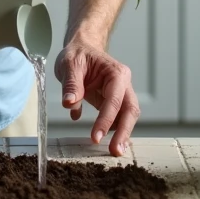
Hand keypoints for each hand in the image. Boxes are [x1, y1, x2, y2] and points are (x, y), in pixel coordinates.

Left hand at [55, 37, 139, 156]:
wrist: (81, 48)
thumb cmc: (78, 54)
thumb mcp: (69, 64)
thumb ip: (71, 84)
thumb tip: (69, 104)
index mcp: (116, 73)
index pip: (114, 100)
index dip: (106, 120)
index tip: (96, 137)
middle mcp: (123, 84)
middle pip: (130, 110)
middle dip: (124, 131)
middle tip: (115, 151)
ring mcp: (120, 93)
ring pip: (127, 116)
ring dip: (122, 134)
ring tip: (114, 150)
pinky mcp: (113, 102)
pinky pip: (118, 118)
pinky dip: (115, 131)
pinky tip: (109, 143)